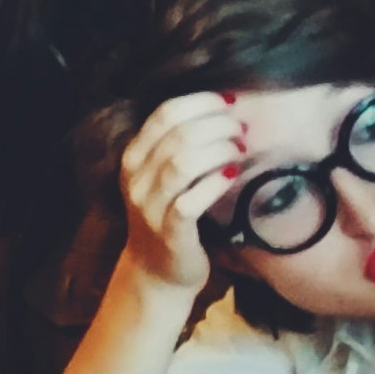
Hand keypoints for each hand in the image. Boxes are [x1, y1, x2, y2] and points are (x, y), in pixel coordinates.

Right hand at [116, 90, 246, 294]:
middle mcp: (135, 178)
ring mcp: (148, 206)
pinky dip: (214, 184)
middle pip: (177, 135)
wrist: (157, 272)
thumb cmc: (168, 216)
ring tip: (240, 149)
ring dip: (218, 150)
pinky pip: (190, 201)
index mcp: (133, 157)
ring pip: (181, 163)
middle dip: (216, 125)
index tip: (230, 102)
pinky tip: (233, 176)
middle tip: (242, 129)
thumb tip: (225, 111)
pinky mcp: (169, 231)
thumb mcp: (161, 177)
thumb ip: (178, 147)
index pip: (164, 114)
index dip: (201, 102)